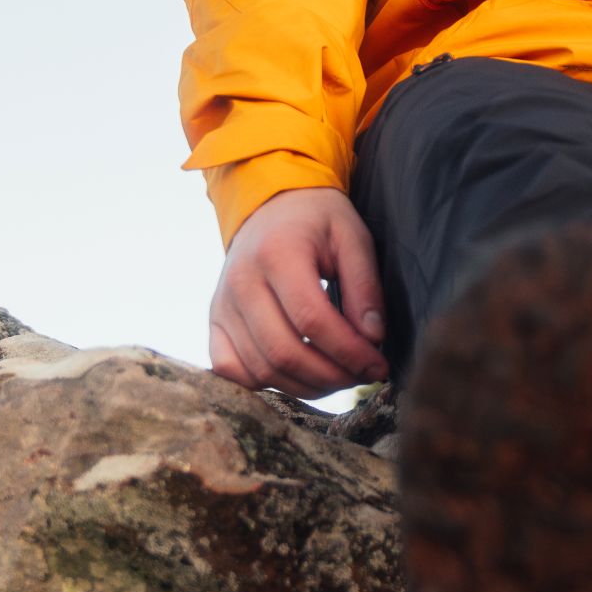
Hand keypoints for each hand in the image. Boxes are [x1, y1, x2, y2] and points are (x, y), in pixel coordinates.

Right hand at [209, 188, 390, 396]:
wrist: (270, 206)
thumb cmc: (317, 221)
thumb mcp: (353, 238)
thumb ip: (365, 287)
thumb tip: (372, 339)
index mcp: (277, 253)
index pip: (312, 319)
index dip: (348, 351)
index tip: (377, 365)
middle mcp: (241, 281)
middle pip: (284, 351)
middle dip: (331, 375)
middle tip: (363, 376)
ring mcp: (222, 304)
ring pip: (261, 369)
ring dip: (306, 385)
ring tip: (339, 378)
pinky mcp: (215, 321)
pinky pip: (231, 369)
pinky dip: (265, 384)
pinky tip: (299, 376)